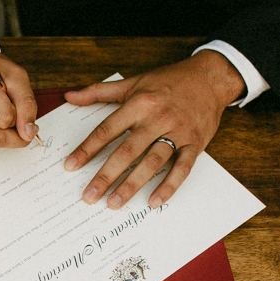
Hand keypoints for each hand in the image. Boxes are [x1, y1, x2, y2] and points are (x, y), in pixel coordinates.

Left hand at [63, 50, 244, 208]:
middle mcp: (157, 118)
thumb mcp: (133, 82)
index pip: (107, 130)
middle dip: (106, 175)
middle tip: (89, 196)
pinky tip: (153, 201)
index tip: (71, 166)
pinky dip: (169, 186)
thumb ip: (99, 92)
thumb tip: (69, 97)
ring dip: (132, 184)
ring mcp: (177, 132)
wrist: (210, 78)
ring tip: (114, 203)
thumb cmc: (169, 81)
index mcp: (138, 103)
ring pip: (152, 162)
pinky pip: (182, 168)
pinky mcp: (195, 143)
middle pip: (127, 151)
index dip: (87, 149)